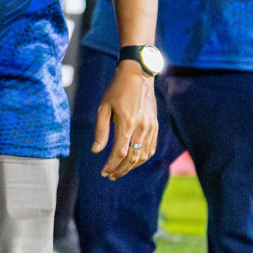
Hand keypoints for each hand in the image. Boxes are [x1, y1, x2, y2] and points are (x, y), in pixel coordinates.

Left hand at [93, 61, 157, 178]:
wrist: (138, 76)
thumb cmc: (116, 90)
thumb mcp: (104, 107)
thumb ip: (101, 130)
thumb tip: (96, 151)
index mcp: (127, 123)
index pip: (119, 153)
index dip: (111, 165)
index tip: (103, 172)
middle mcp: (141, 128)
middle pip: (132, 158)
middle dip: (121, 170)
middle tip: (110, 176)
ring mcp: (151, 128)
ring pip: (143, 155)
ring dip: (132, 166)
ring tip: (120, 171)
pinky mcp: (155, 126)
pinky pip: (151, 148)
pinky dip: (142, 158)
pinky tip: (133, 161)